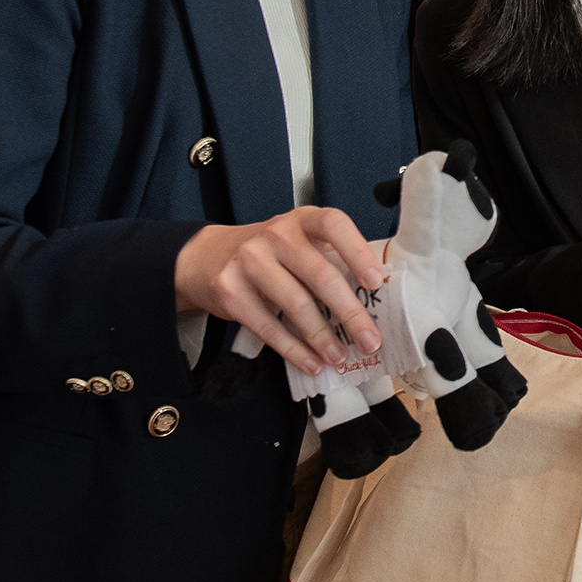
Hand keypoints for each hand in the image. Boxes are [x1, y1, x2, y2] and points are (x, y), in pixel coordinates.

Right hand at [174, 207, 386, 375]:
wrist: (206, 257)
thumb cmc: (269, 254)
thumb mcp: (298, 242)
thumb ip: (329, 259)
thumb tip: (374, 299)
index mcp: (302, 220)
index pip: (334, 225)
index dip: (357, 252)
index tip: (375, 282)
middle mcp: (276, 234)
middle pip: (319, 275)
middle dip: (349, 313)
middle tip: (370, 340)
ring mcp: (249, 260)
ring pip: (295, 304)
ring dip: (322, 336)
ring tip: (340, 356)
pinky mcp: (230, 290)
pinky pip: (268, 325)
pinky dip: (293, 349)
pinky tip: (310, 361)